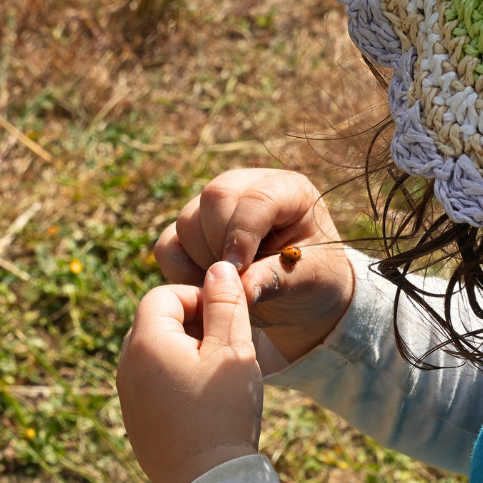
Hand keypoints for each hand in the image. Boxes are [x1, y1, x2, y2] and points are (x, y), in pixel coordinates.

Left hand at [117, 262, 263, 482]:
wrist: (208, 480)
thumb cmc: (223, 411)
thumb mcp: (232, 351)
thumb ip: (226, 304)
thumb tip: (218, 268)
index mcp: (146, 341)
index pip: (164, 295)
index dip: (199, 298)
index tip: (226, 321)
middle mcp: (126, 365)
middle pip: (156, 322)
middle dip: (192, 324)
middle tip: (225, 348)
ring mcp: (127, 395)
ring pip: (154, 353)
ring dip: (185, 352)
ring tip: (217, 376)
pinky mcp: (135, 420)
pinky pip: (152, 383)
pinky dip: (176, 380)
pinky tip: (204, 402)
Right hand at [153, 169, 352, 362]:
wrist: (301, 296)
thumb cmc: (315, 279)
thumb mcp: (310, 278)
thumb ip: (277, 278)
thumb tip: (240, 289)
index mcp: (287, 189)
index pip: (255, 197)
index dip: (242, 234)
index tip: (239, 270)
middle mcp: (248, 186)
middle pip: (215, 197)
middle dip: (220, 243)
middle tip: (236, 279)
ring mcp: (215, 207)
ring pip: (188, 221)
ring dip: (203, 260)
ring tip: (231, 286)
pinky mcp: (191, 231)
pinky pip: (168, 245)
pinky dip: (181, 270)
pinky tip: (208, 287)